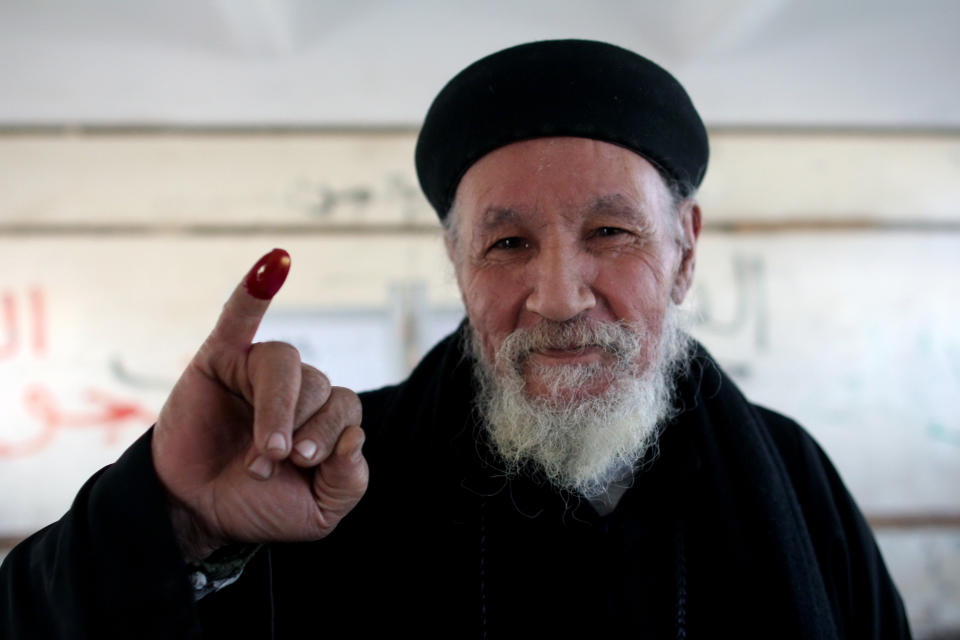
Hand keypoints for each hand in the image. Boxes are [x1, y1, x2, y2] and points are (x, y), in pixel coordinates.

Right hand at [151, 249, 367, 560]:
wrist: (194, 512)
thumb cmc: (259, 506)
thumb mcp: (318, 512)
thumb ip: (349, 481)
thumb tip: (357, 435)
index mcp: (325, 417)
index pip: (346, 406)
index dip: (330, 435)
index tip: (303, 466)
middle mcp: (298, 389)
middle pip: (320, 384)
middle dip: (299, 429)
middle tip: (269, 466)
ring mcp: (258, 372)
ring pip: (286, 364)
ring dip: (279, 406)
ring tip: (265, 449)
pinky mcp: (219, 359)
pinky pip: (239, 317)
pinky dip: (255, 289)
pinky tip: (275, 262)